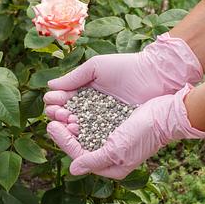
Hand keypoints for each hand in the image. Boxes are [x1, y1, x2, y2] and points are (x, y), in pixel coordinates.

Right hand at [44, 33, 202, 126]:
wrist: (155, 75)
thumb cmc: (126, 67)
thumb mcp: (96, 68)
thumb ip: (73, 78)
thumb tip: (49, 86)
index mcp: (84, 93)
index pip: (63, 102)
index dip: (55, 103)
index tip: (53, 101)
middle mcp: (90, 109)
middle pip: (67, 117)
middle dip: (58, 115)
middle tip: (59, 113)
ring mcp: (101, 122)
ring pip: (78, 129)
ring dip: (68, 126)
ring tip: (67, 122)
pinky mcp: (113, 132)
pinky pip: (94, 136)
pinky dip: (84, 134)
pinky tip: (77, 130)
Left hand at [47, 84, 204, 178]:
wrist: (167, 114)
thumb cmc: (143, 134)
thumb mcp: (117, 150)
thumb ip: (94, 160)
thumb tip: (73, 170)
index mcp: (110, 167)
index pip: (78, 155)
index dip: (62, 140)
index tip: (51, 126)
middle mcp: (109, 156)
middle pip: (79, 144)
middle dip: (64, 130)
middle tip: (52, 115)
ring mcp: (112, 140)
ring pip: (84, 132)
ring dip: (71, 121)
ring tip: (60, 109)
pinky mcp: (115, 125)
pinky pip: (93, 122)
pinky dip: (83, 115)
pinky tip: (74, 106)